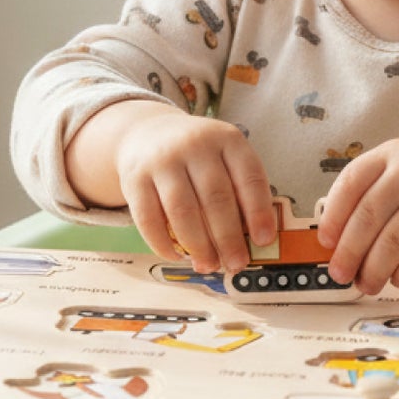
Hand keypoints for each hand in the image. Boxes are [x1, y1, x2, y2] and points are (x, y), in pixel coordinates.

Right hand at [112, 110, 276, 274]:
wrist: (147, 133)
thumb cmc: (196, 155)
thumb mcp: (223, 156)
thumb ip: (238, 189)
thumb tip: (251, 241)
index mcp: (226, 139)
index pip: (248, 176)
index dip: (258, 211)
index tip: (264, 241)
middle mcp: (195, 144)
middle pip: (216, 197)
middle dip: (229, 237)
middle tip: (237, 264)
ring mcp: (163, 160)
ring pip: (183, 210)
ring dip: (198, 245)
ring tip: (209, 265)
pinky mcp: (135, 178)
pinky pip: (149, 218)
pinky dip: (163, 244)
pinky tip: (176, 256)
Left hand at [317, 141, 398, 296]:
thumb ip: (369, 196)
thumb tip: (335, 242)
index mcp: (390, 153)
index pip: (351, 182)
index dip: (333, 216)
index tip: (325, 242)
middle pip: (369, 215)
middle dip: (349, 251)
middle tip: (339, 274)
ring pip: (393, 240)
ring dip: (374, 269)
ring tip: (367, 284)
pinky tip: (396, 279)